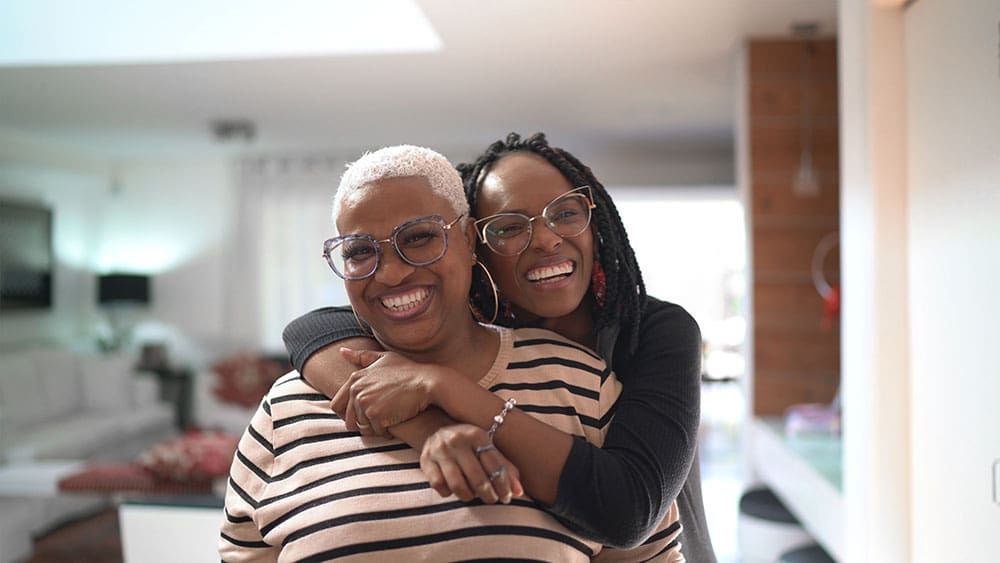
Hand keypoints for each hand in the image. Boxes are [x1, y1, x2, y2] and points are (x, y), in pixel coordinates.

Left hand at [332, 348, 446, 436]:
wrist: (427, 382)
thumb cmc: (409, 371)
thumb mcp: (385, 358)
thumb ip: (362, 357)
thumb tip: (342, 351)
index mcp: (355, 379)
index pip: (336, 405)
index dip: (349, 414)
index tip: (365, 413)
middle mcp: (357, 391)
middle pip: (349, 420)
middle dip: (363, 423)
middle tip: (380, 419)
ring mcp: (365, 403)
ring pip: (362, 428)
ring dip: (375, 428)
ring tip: (390, 419)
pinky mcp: (376, 416)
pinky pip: (376, 432)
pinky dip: (386, 432)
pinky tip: (397, 422)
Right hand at [420, 424, 523, 504]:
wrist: (437, 429)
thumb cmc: (469, 444)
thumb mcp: (488, 449)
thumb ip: (505, 468)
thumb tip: (519, 492)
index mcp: (477, 434)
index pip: (494, 465)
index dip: (503, 485)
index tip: (507, 497)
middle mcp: (457, 440)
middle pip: (477, 477)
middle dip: (488, 494)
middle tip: (492, 500)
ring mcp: (440, 450)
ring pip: (457, 484)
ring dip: (468, 496)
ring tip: (473, 496)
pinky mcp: (425, 460)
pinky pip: (439, 485)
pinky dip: (448, 492)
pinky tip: (453, 490)